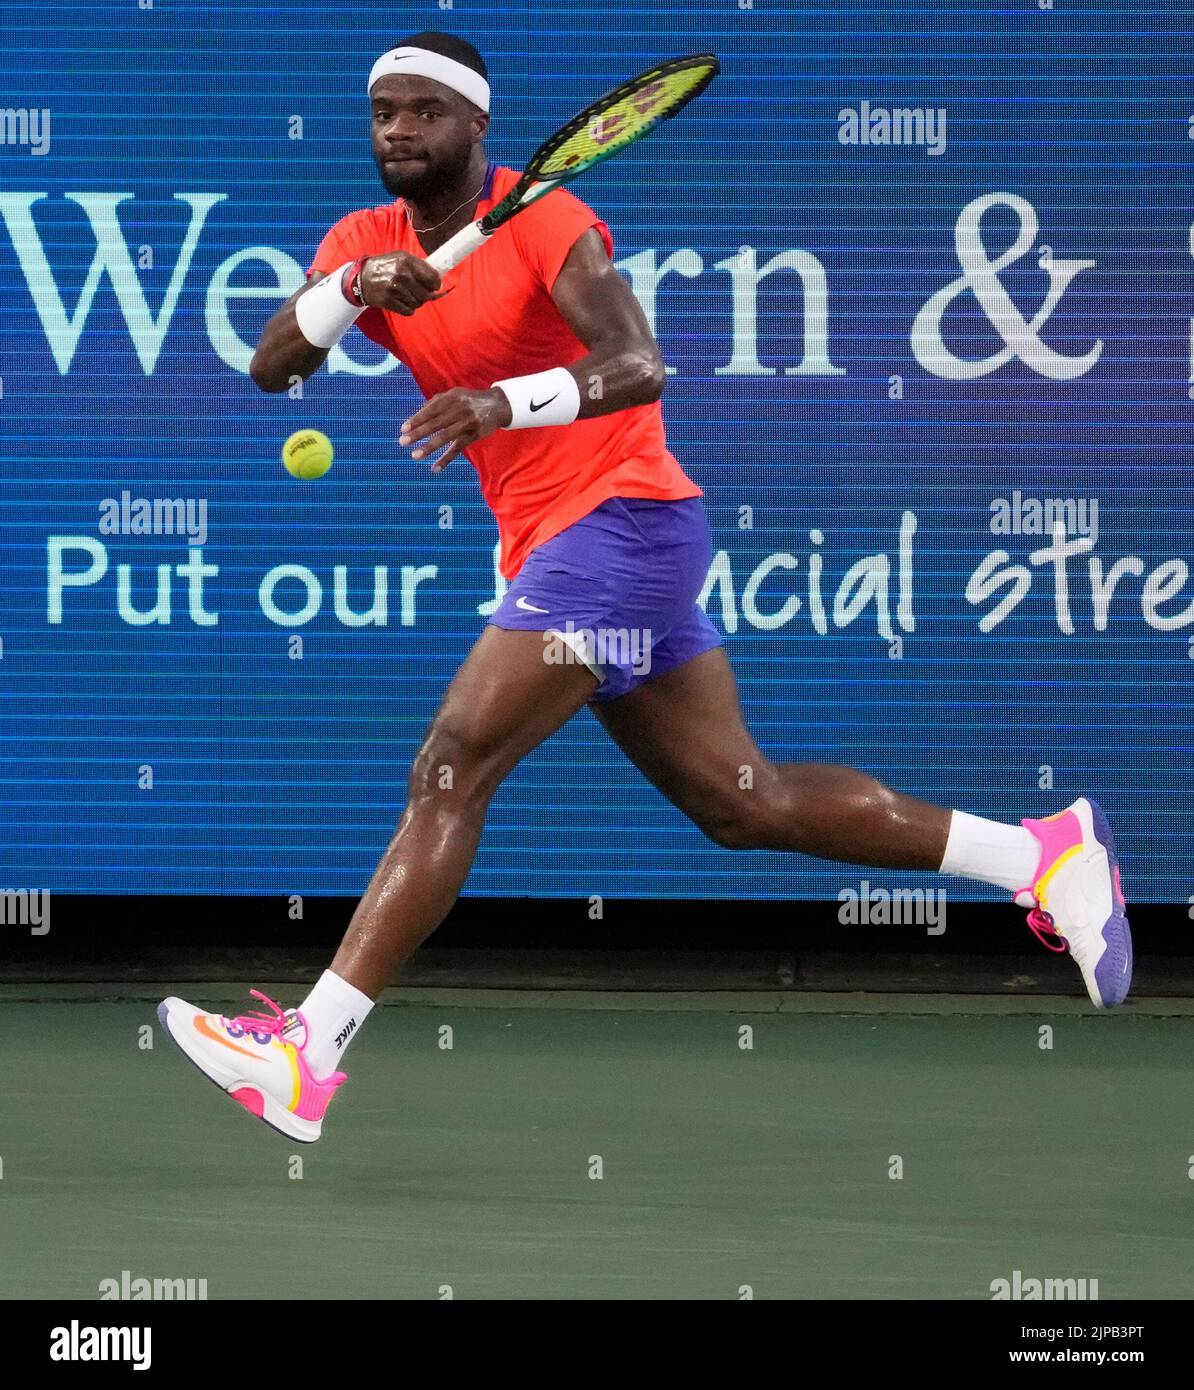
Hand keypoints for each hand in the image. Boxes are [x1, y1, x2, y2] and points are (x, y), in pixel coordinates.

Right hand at [358, 251, 453, 315]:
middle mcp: (401, 274)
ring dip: (416, 302)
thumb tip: (438, 279)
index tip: (434, 286)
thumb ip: (419, 266)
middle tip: (420, 293)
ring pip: (418, 303)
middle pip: (426, 294)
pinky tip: (402, 302)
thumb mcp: (401, 258)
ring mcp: (394, 288)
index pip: (432, 278)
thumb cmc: (385, 267)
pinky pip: (409, 311)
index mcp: (406, 261)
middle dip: (426, 295)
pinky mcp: (389, 301)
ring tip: (408, 295)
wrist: (361, 278)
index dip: (436, 284)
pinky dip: (408, 309)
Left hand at [399, 388, 513, 471]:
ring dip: (429, 447)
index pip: (431, 409)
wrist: (498, 405)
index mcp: (453, 397)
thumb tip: (416, 417)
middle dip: (419, 433)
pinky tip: (435, 468)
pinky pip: (458, 448)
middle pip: (437, 422)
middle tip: (403, 442)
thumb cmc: (470, 400)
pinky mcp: (475, 435)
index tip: (403, 429)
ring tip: (414, 455)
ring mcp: (468, 423)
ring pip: (446, 436)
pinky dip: (446, 459)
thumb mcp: (455, 395)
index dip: (417, 419)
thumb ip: (436, 403)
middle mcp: (460, 409)